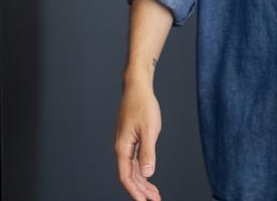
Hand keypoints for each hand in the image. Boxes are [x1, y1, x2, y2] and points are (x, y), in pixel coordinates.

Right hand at [115, 81, 162, 200]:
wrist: (137, 87)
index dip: (135, 191)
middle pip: (129, 176)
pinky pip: (135, 161)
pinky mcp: (131, 140)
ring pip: (132, 169)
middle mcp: (122, 148)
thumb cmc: (143, 105)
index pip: (126, 176)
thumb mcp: (149, 129)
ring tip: (155, 194)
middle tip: (155, 200)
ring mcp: (126, 144)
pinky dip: (142, 171)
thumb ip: (148, 152)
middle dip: (141, 191)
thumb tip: (146, 174)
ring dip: (143, 183)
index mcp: (123, 148)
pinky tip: (149, 177)